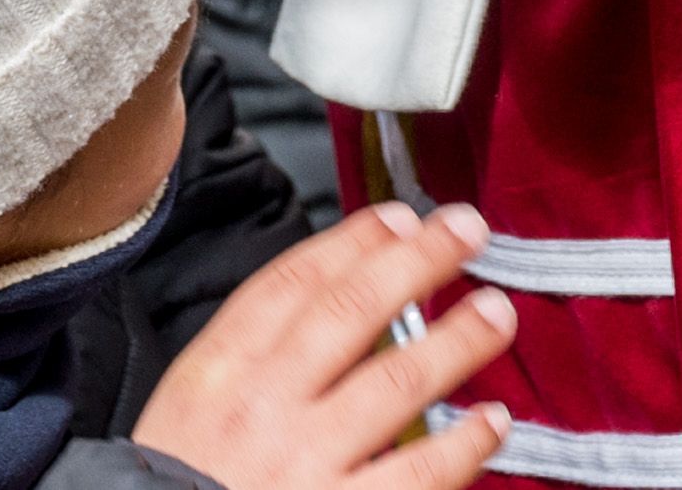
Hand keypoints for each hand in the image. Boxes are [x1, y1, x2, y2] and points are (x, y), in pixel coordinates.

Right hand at [132, 202, 517, 489]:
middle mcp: (262, 407)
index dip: (353, 241)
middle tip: (466, 231)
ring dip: (456, 342)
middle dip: (416, 261)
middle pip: (351, 311)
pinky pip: (418, 472)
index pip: (290, 284)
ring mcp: (304, 462)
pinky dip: (463, 444)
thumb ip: (247, 364)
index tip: (399, 216)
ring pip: (396, 383)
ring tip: (497, 314)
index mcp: (217, 374)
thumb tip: (328, 314)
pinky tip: (493, 422)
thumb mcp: (184, 414)